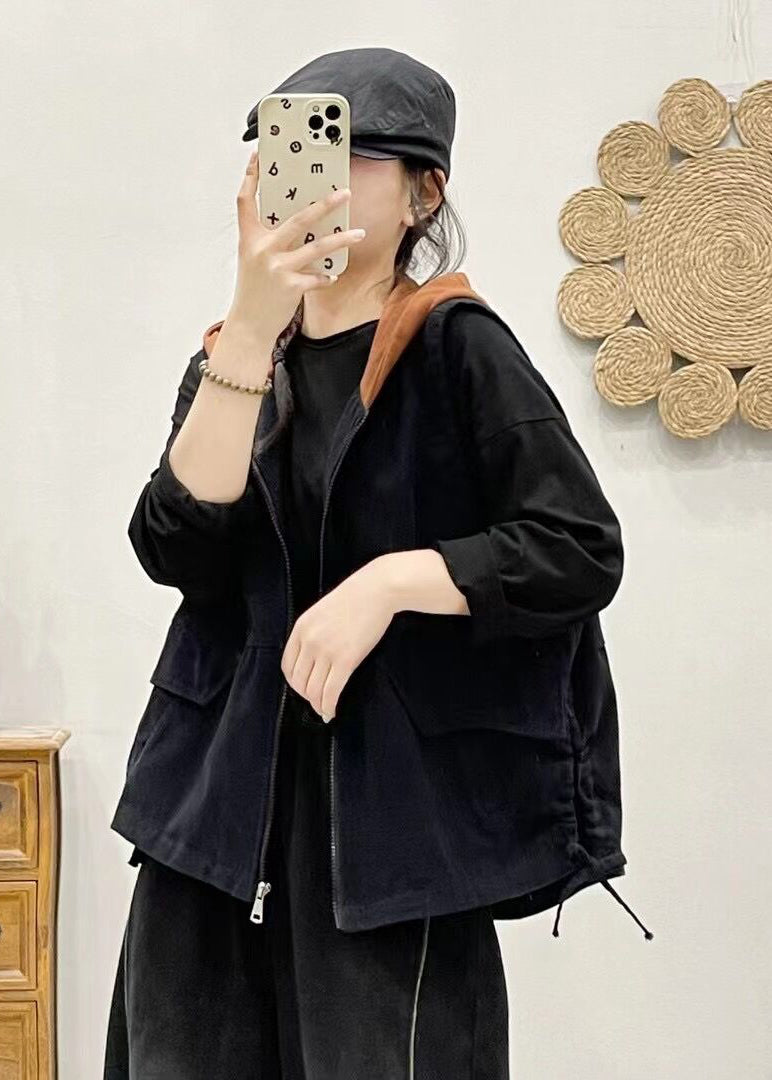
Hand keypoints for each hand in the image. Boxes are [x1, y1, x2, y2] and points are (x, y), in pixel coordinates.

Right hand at [226, 152, 366, 345]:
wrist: (249, 325)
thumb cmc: (254, 291)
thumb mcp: (253, 260)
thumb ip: (270, 240)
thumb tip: (299, 225)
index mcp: (249, 238)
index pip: (245, 200)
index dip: (251, 177)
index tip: (259, 158)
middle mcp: (262, 249)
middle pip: (297, 218)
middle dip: (324, 204)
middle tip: (344, 193)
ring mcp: (277, 267)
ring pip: (317, 247)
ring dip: (341, 239)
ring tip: (359, 233)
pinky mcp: (291, 286)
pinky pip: (319, 277)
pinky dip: (327, 276)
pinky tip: (332, 276)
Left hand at [280, 559, 396, 721]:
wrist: (377, 589)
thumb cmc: (356, 597)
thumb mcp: (323, 612)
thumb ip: (313, 633)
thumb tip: (314, 659)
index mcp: (301, 628)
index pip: (287, 666)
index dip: (294, 682)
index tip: (303, 688)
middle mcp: (309, 641)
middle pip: (299, 681)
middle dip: (306, 696)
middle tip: (316, 702)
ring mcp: (326, 651)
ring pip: (313, 690)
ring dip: (317, 705)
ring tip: (324, 709)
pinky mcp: (346, 660)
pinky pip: (331, 691)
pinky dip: (329, 706)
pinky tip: (332, 710)